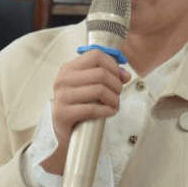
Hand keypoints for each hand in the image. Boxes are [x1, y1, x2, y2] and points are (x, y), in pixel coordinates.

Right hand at [42, 50, 131, 174]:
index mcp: (69, 68)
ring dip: (114, 98)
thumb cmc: (79, 105)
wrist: (62, 131)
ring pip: (99, 90)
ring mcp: (61, 96)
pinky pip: (92, 109)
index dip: (113, 65)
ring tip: (115, 104)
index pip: (96, 55)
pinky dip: (107, 111)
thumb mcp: (91, 87)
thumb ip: (108, 77)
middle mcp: (63, 79)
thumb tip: (126, 75)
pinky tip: (110, 112)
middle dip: (116, 84)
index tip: (119, 77)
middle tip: (118, 94)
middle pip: (101, 73)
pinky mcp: (62, 114)